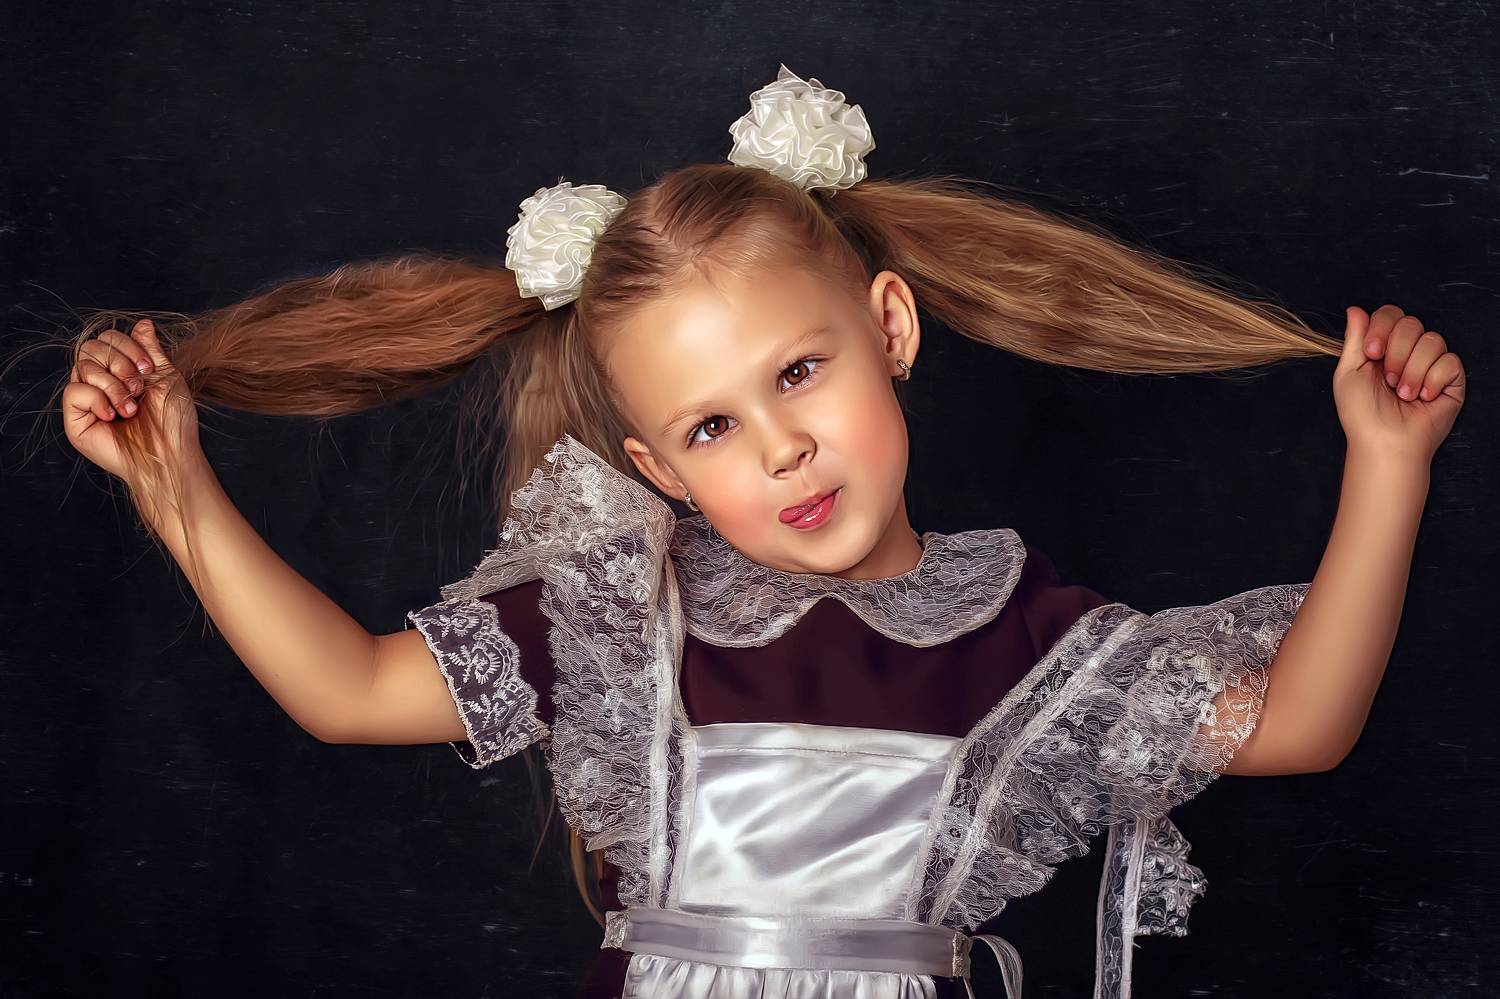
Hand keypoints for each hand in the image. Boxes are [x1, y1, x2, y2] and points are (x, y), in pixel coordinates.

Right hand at [62, 318, 204, 490]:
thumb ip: (150, 350)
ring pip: (83, 366)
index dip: (127, 346)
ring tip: (131, 407)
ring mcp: (87, 400)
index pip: (107, 338)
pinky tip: (113, 416)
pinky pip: (74, 391)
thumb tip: (142, 323)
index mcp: (121, 370)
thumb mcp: (166, 377)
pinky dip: (97, 399)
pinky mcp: (76, 419)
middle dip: (120, 363)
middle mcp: (101, 382)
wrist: (170, 455)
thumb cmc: (173, 422)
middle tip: (139, 387)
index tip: (149, 369)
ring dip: (113, 384)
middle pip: (92, 347)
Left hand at [1332, 304, 1465, 465]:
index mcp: (1383, 347)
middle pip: (1412, 323)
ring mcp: (1431, 364)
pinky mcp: (1451, 379)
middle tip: (1387, 379)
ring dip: (1412, 370)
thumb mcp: (1349, 372)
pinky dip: (1433, 380)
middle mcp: (1408, 352)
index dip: (1382, 327)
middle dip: (1396, 352)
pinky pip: (1449, 361)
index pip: (1391, 314)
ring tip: (1403, 394)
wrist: (1384, 441)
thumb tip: (1355, 310)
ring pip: (1432, 340)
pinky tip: (1423, 397)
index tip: (1372, 353)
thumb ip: (1354, 339)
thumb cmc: (1362, 413)